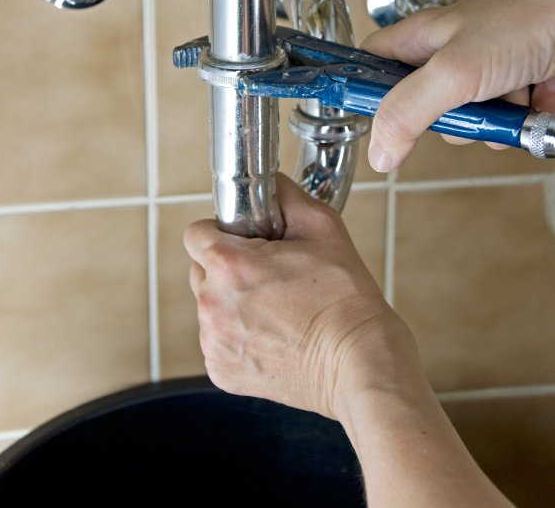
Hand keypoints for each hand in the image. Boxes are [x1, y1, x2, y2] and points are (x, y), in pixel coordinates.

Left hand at [183, 172, 414, 421]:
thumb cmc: (345, 299)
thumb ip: (286, 195)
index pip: (195, 233)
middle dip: (228, 266)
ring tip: (277, 307)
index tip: (246, 241)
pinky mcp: (221, 371)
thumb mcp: (322, 227)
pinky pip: (218, 340)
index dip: (221, 231)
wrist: (359, 361)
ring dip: (232, 302)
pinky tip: (273, 334)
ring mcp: (213, 342)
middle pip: (201, 269)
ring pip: (210, 306)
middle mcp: (212, 304)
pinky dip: (238, 336)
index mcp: (229, 265)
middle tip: (269, 274)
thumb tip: (270, 184)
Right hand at [361, 0, 554, 171]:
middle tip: (454, 102)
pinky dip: (507, 127)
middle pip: (413, 111)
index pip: (369, 66)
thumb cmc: (525, 22)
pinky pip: (492, 133)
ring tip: (500, 96)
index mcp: (418, 40)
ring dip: (479, 125)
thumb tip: (379, 152)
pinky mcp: (507, 101)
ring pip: (457, 129)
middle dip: (437, 119)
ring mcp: (477, 83)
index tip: (363, 118)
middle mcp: (444, 61)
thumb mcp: (453, 70)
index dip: (361, 90)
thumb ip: (408, 111)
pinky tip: (522, 104)